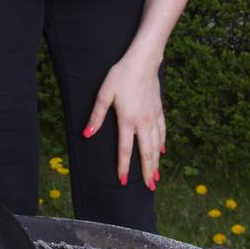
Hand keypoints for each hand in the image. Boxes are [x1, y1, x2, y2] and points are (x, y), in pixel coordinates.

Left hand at [83, 55, 164, 189]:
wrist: (143, 60)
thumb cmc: (121, 75)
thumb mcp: (104, 93)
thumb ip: (96, 115)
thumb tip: (87, 134)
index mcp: (128, 120)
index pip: (125, 149)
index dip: (123, 166)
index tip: (123, 181)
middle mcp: (143, 122)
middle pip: (146, 152)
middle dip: (147, 171)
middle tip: (150, 187)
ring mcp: (153, 116)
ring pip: (156, 145)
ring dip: (156, 162)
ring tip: (156, 177)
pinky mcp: (159, 110)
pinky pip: (162, 131)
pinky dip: (162, 143)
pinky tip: (162, 151)